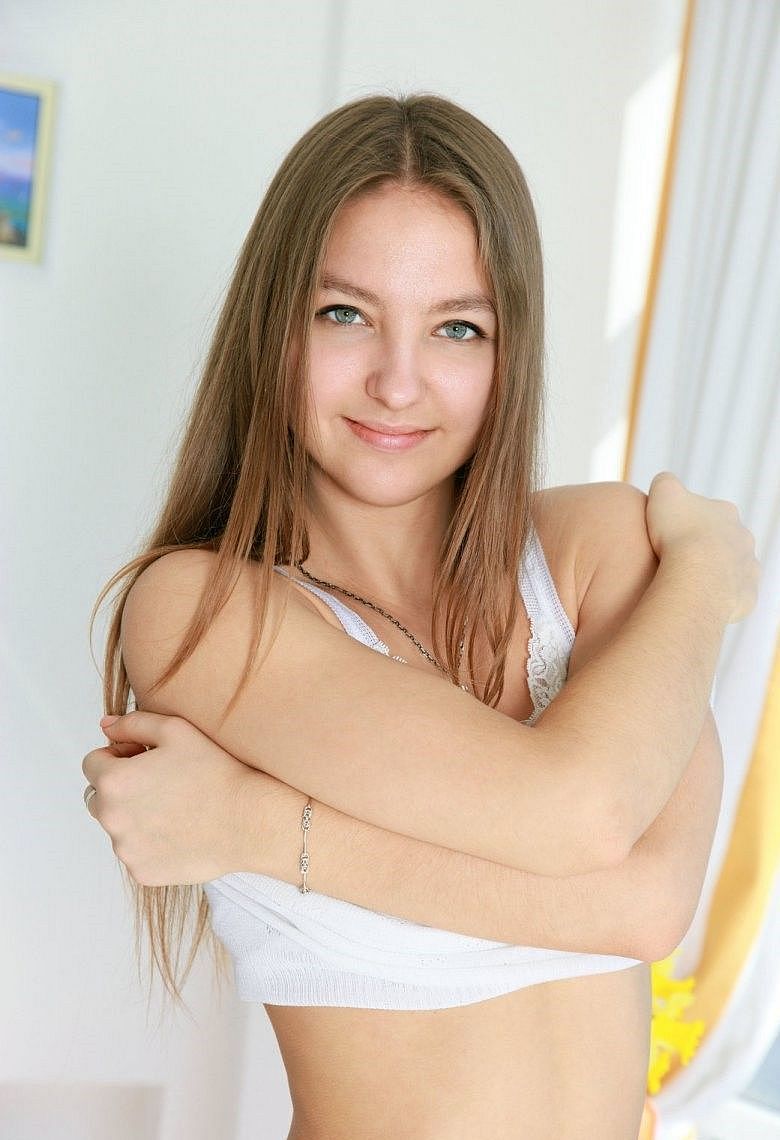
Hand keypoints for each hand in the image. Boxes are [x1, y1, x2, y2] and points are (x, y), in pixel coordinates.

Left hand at [82, 711, 265, 884]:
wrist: (247, 820)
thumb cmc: (216, 772)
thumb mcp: (176, 730)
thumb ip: (133, 723)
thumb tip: (105, 726)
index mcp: (113, 781)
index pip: (91, 763)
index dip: (118, 755)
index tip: (144, 758)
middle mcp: (111, 818)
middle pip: (98, 797)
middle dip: (120, 787)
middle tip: (160, 783)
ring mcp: (126, 850)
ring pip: (117, 827)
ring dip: (134, 816)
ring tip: (175, 808)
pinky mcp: (142, 872)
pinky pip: (136, 852)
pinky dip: (150, 843)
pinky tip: (180, 831)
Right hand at [645, 471, 759, 622]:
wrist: (697, 577)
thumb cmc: (678, 533)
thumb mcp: (663, 492)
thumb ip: (665, 482)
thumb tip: (665, 482)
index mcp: (726, 512)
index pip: (708, 512)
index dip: (687, 521)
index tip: (670, 532)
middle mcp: (743, 538)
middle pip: (723, 541)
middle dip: (705, 548)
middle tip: (677, 559)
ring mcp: (748, 568)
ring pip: (731, 569)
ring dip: (713, 573)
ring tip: (686, 582)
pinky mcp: (746, 596)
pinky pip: (731, 598)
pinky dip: (716, 598)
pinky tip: (696, 599)